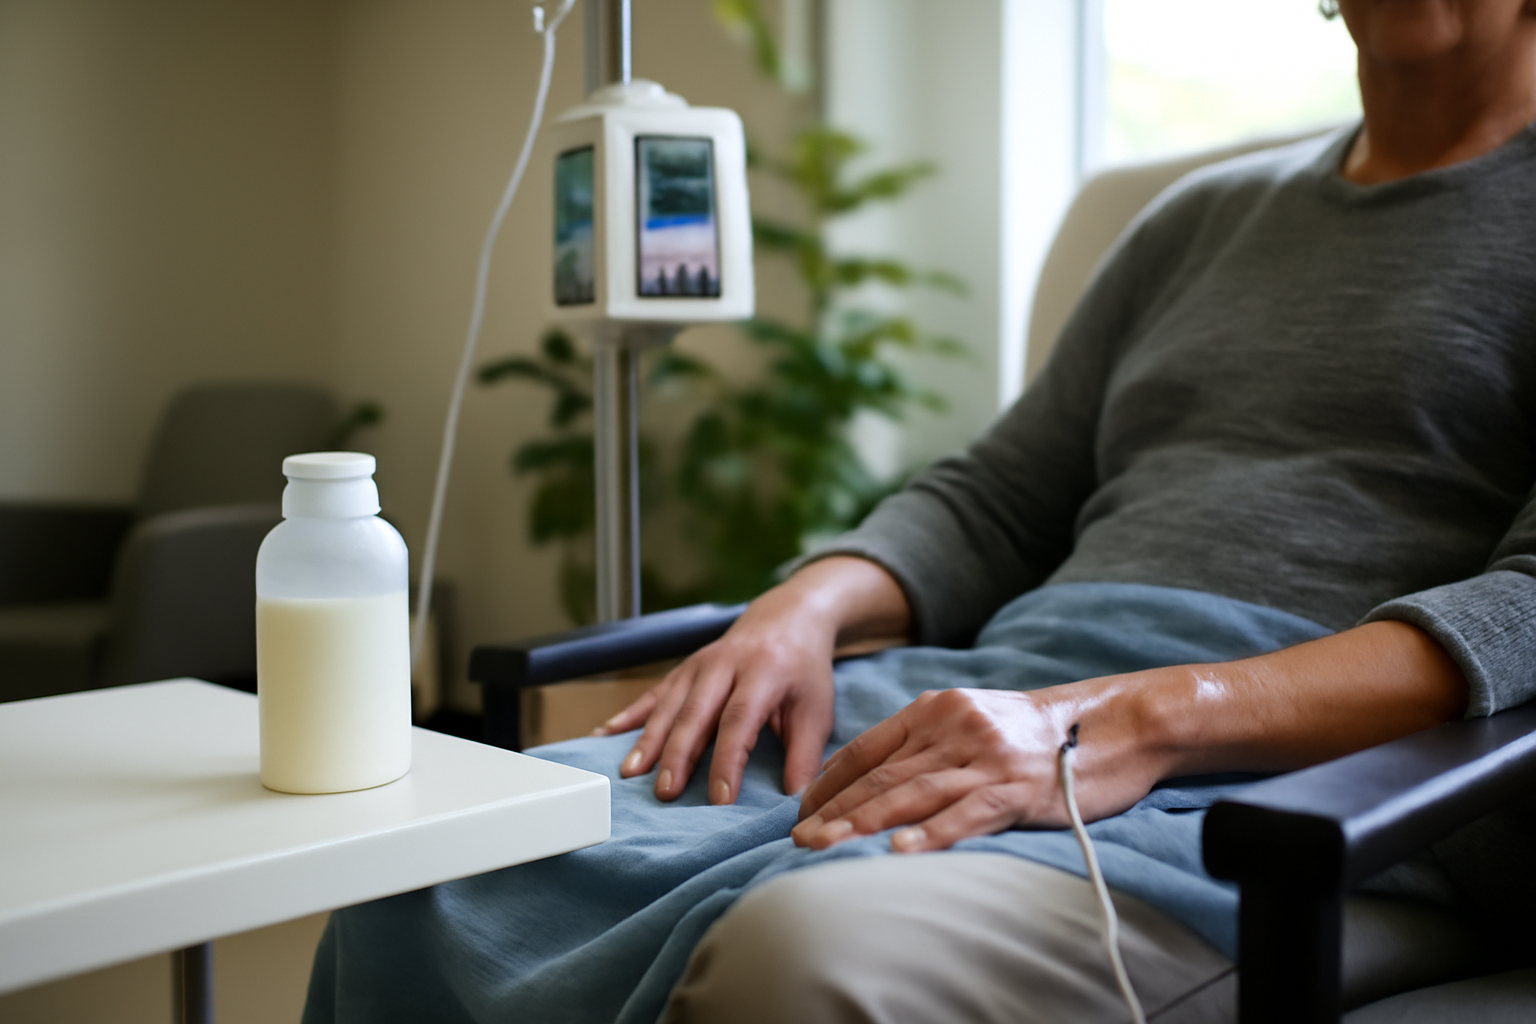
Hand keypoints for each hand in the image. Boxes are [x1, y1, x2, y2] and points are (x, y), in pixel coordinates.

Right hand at [594, 557, 910, 804]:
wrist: (787, 616)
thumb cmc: (804, 670)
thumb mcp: (816, 709)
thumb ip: (805, 754)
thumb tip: (795, 800)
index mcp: (762, 673)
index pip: (739, 720)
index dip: (727, 761)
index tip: (719, 799)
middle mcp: (725, 664)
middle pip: (695, 713)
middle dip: (678, 755)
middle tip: (665, 793)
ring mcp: (699, 664)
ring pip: (669, 704)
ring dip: (648, 740)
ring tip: (630, 773)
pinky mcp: (684, 668)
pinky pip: (653, 694)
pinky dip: (629, 715)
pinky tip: (605, 734)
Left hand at [791, 682, 1164, 852]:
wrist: (1113, 724)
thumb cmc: (1037, 732)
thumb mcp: (971, 719)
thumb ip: (924, 742)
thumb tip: (870, 776)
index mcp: (936, 708)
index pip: (867, 748)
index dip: (829, 781)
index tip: (800, 812)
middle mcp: (954, 727)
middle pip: (880, 774)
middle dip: (834, 810)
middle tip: (797, 839)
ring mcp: (985, 758)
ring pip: (911, 793)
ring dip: (864, 824)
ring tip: (827, 847)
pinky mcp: (1017, 787)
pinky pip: (966, 813)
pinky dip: (931, 834)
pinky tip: (900, 852)